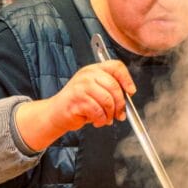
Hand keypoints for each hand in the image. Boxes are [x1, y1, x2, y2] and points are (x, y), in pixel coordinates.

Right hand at [15, 60, 135, 150]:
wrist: (56, 113)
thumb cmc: (78, 102)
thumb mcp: (95, 90)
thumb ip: (110, 89)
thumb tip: (128, 96)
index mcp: (94, 69)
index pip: (116, 66)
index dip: (127, 79)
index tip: (131, 92)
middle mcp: (87, 75)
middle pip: (114, 86)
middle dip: (120, 104)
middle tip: (119, 114)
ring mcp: (80, 86)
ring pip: (107, 100)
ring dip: (110, 114)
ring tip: (105, 119)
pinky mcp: (76, 100)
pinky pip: (97, 111)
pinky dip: (100, 120)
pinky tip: (96, 121)